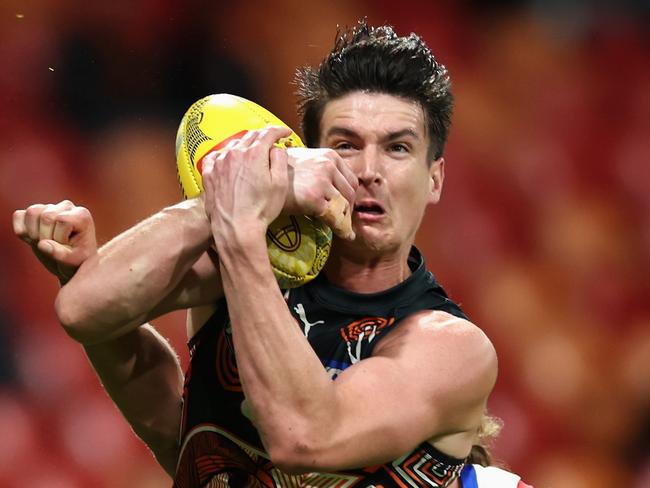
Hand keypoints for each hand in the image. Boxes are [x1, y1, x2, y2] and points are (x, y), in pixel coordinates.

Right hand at [13, 200, 97, 283]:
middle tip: (53, 248)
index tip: (67, 247)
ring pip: (32, 212)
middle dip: (45, 237)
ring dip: (33, 233)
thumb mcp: (72, 261)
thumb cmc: (76, 261)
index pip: (61, 220)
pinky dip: (21, 230)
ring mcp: (50, 207)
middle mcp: (67, 207)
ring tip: (44, 243)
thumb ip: (60, 254)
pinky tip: (32, 240)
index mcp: (81, 215)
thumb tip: (42, 244)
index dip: (59, 237)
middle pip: (45, 216)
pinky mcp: (35, 213)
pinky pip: (18, 215)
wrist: (70, 262)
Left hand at [201, 126, 290, 247]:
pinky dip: (225, 154)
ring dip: (245, 145)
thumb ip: (280, 160)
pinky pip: (216, 156)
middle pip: (251, 136)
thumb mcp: (280, 185)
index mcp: (254, 153)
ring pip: (234, 145)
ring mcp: (219, 163)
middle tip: (272, 141)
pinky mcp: (209, 174)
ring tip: (252, 151)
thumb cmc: (261, 209)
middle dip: (263, 136)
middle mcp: (235, 153)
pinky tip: (229, 159)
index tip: (286, 133)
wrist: (236, 228)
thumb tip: (276, 148)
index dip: (279, 130)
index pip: (268, 133)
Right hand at [285, 147, 356, 239]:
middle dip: (348, 208)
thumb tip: (332, 183)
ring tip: (343, 228)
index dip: (349, 195)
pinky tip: (343, 234)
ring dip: (345, 219)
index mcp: (329, 155)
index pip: (350, 178)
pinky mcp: (315, 198)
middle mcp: (328, 165)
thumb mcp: (302, 160)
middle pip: (351, 192)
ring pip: (344, 205)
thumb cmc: (277, 173)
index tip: (344, 206)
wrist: (259, 182)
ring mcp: (322, 181)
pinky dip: (340, 228)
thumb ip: (320, 167)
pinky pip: (335, 217)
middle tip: (343, 219)